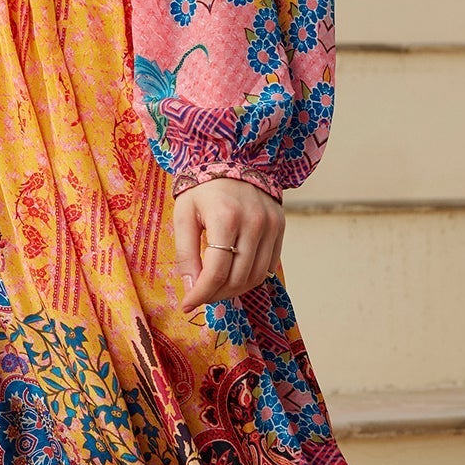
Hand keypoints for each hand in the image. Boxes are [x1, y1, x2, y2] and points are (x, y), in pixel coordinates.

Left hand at [175, 177, 285, 309]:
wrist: (233, 160)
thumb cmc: (202, 190)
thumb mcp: (183, 216)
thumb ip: (186, 254)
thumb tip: (191, 289)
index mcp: (225, 218)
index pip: (216, 272)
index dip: (201, 294)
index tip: (188, 305)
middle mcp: (253, 223)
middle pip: (238, 279)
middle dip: (216, 295)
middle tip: (200, 296)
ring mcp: (271, 225)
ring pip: (255, 277)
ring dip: (234, 291)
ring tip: (215, 289)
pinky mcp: (280, 227)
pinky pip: (268, 266)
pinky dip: (250, 278)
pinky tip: (233, 276)